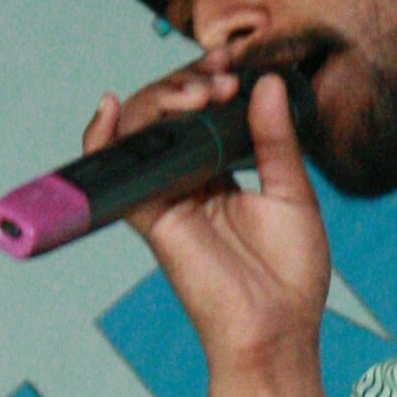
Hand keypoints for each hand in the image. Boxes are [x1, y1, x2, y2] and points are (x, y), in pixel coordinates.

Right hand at [84, 60, 330, 387]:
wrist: (276, 330)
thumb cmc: (290, 273)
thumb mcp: (293, 193)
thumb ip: (274, 140)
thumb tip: (265, 84)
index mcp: (222, 172)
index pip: (203, 112)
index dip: (211, 80)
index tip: (234, 66)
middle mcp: (189, 179)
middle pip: (167, 114)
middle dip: (188, 83)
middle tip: (221, 82)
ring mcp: (166, 195)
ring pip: (141, 130)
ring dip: (160, 98)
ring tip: (198, 94)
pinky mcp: (149, 215)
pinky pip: (116, 171)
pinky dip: (103, 137)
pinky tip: (111, 109)